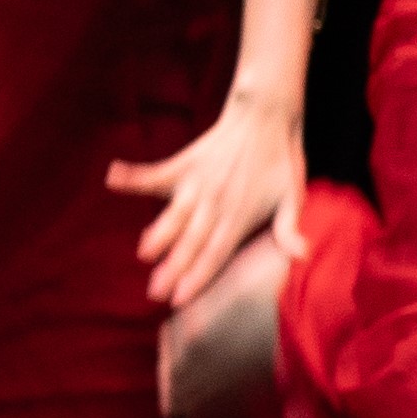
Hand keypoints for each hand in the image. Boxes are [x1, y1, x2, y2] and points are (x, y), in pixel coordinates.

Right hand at [113, 90, 306, 313]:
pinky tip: (112, 177)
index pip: (217, 254)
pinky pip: (156, 172)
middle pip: (192, 242)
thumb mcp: (294, 197)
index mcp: (240, 216)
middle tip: (155, 292)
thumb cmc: (281, 162)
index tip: (181, 299)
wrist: (267, 118)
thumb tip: (304, 258)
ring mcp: (198, 184)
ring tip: (144, 253)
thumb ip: (289, 229)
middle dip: (174, 269)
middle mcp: (216, 203)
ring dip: (159, 234)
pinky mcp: (185, 164)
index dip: (199, 277)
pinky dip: (135, 175)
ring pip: (174, 215)